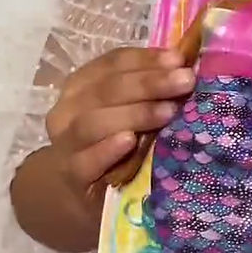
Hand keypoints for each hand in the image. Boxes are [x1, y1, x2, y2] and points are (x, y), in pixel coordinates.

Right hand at [45, 47, 195, 199]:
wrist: (81, 193)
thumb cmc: (112, 145)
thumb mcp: (129, 112)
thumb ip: (149, 90)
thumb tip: (185, 64)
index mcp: (82, 85)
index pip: (112, 63)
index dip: (146, 59)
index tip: (179, 60)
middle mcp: (68, 109)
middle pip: (106, 89)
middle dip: (149, 83)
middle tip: (185, 81)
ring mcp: (66, 143)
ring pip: (93, 122)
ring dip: (134, 114)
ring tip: (168, 112)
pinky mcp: (71, 175)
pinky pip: (85, 161)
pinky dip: (107, 149)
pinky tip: (129, 142)